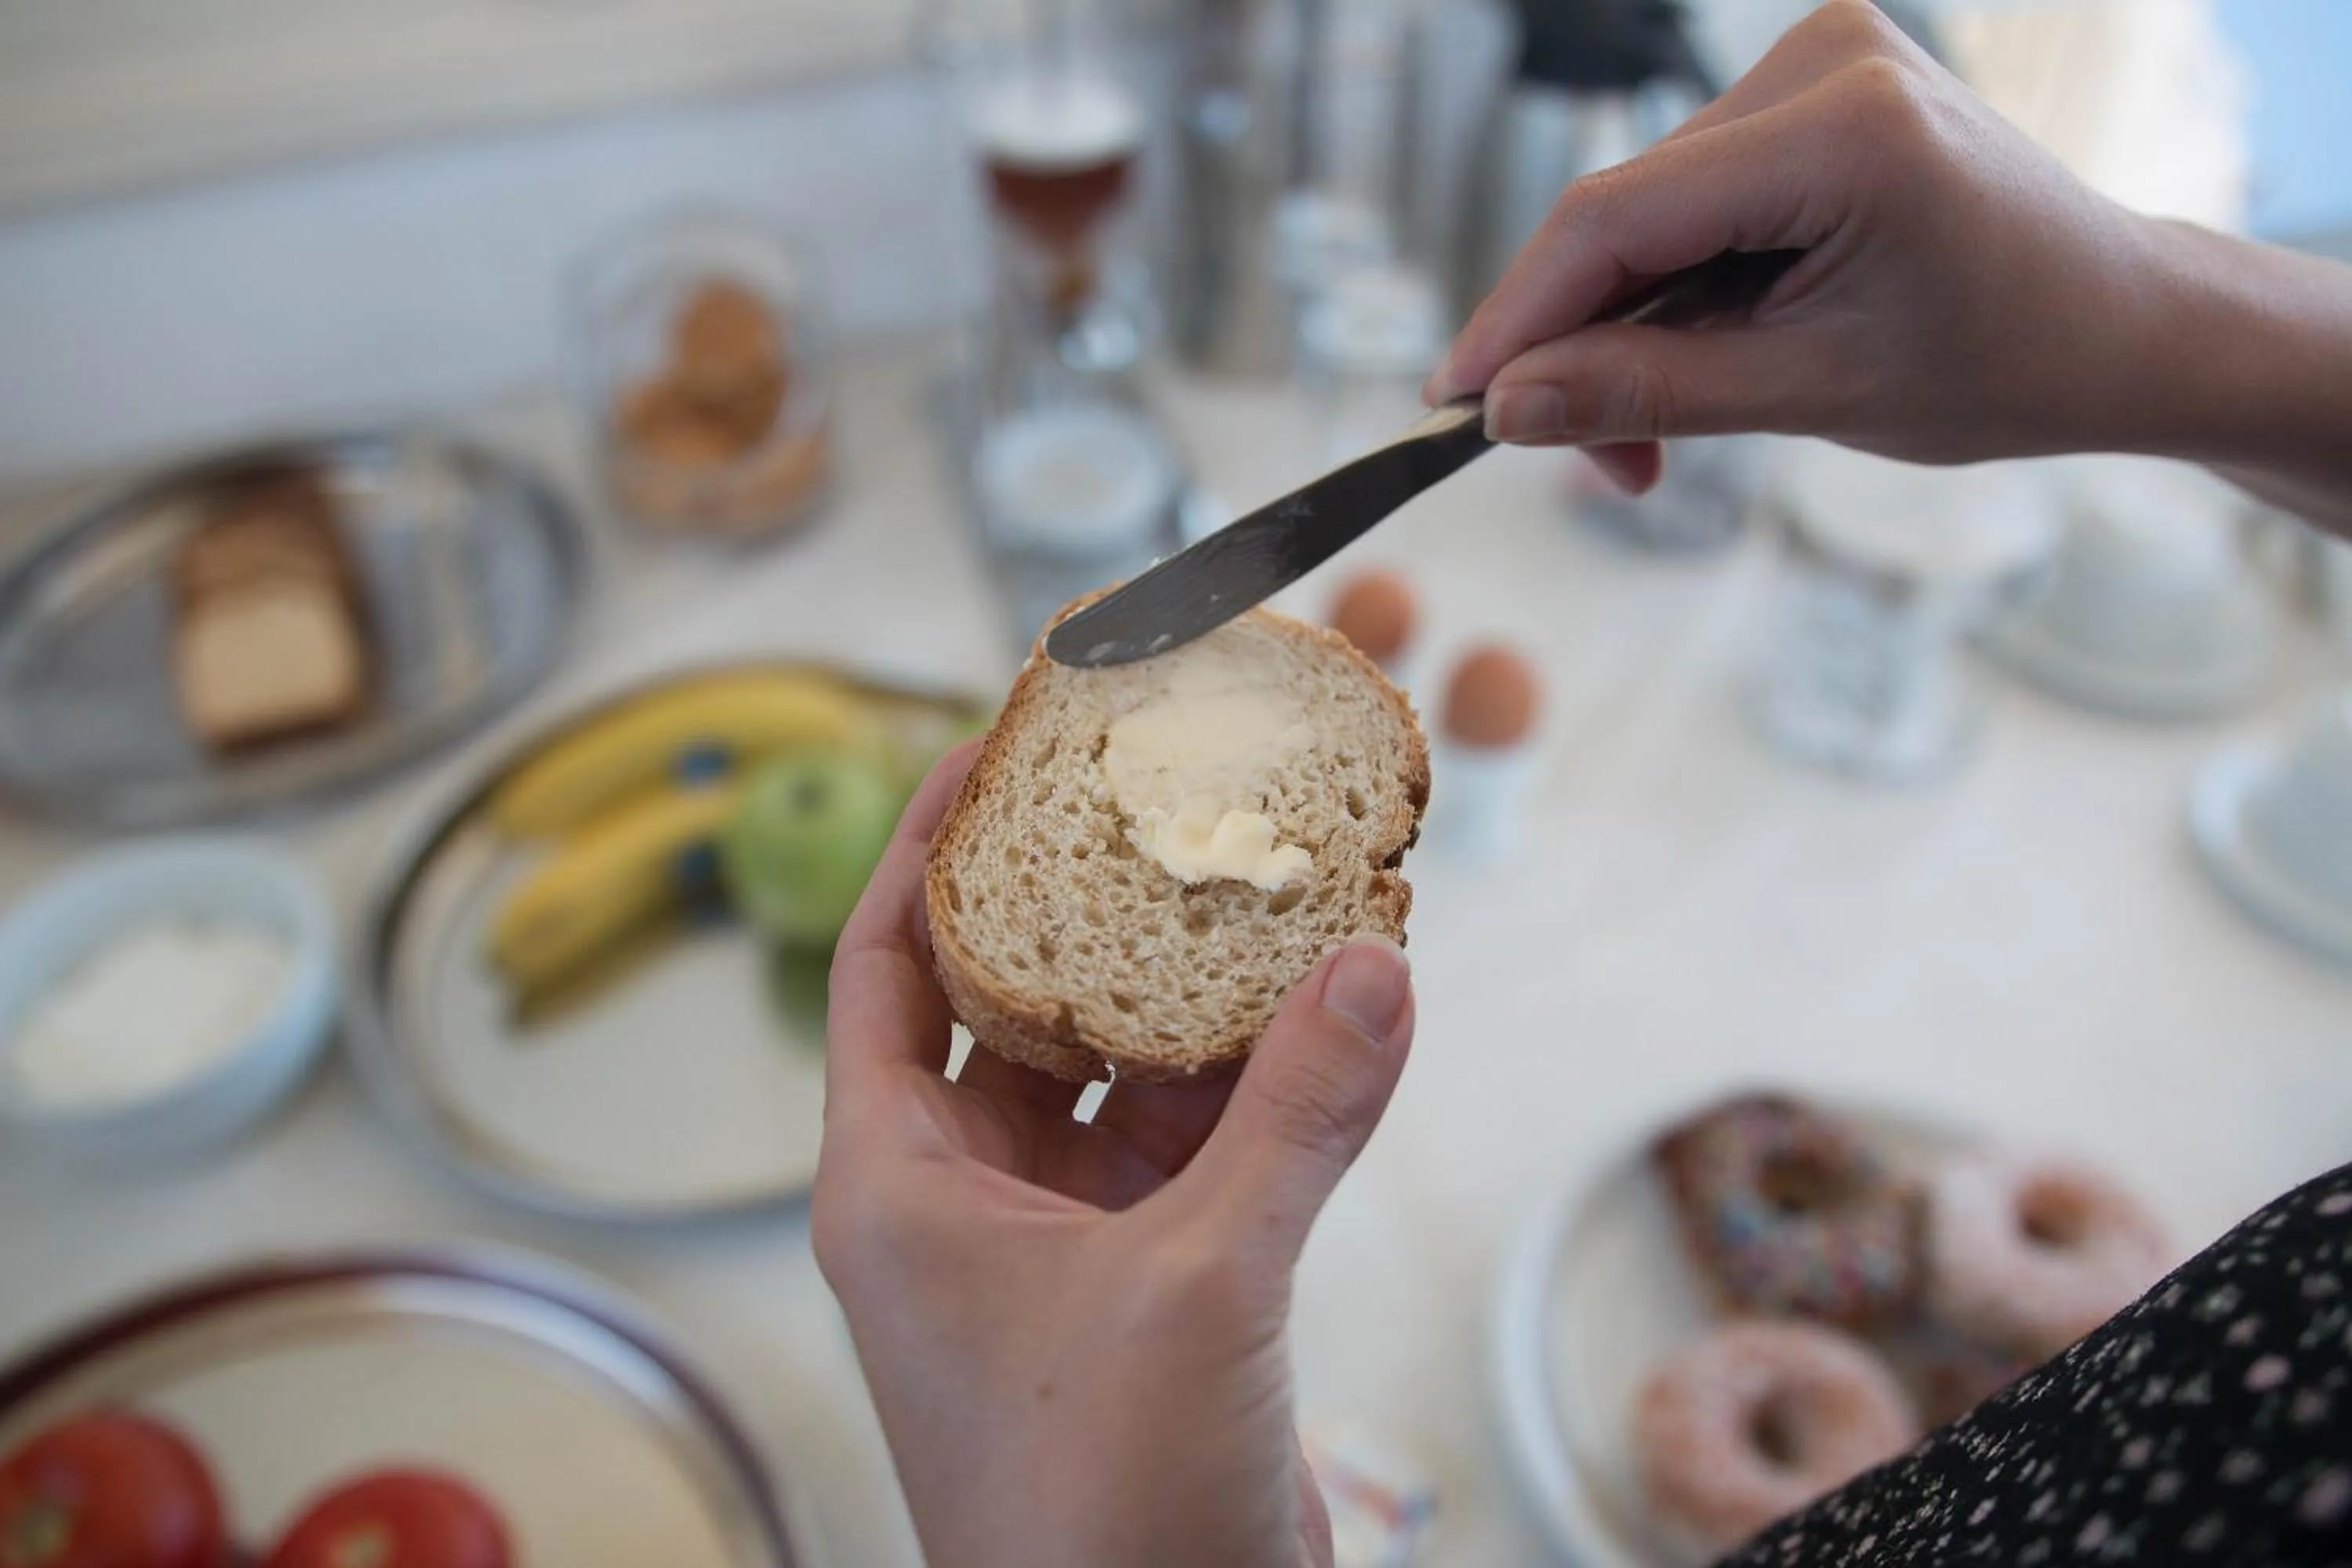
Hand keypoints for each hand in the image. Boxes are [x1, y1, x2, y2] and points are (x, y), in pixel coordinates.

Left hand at [813, 744, 1417, 1567]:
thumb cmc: (1098, 1512)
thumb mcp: (1201, 1284)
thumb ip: (1294, 1117)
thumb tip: (1375, 966)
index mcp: (897, 1186)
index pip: (883, 964)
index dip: (928, 845)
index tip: (991, 744)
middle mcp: (961, 1205)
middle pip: (1007, 1003)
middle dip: (1083, 905)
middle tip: (1152, 794)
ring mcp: (1055, 1249)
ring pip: (1113, 1077)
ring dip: (1186, 997)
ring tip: (1260, 882)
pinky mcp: (1146, 1294)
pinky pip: (1189, 1150)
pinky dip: (1250, 1089)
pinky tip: (1323, 1016)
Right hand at [1430, 0, 2351, 527]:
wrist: (2117, 324)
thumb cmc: (2003, 364)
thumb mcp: (1813, 394)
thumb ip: (1647, 393)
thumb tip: (1506, 406)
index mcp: (1844, 132)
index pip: (1614, 218)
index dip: (1518, 316)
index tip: (1454, 403)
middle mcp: (1824, 61)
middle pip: (1623, 213)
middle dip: (1582, 345)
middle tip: (1593, 465)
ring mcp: (1818, 60)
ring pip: (1647, 210)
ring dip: (1629, 326)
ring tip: (1663, 435)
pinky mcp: (1813, 85)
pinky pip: (1690, 194)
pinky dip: (1675, 285)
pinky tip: (1709, 348)